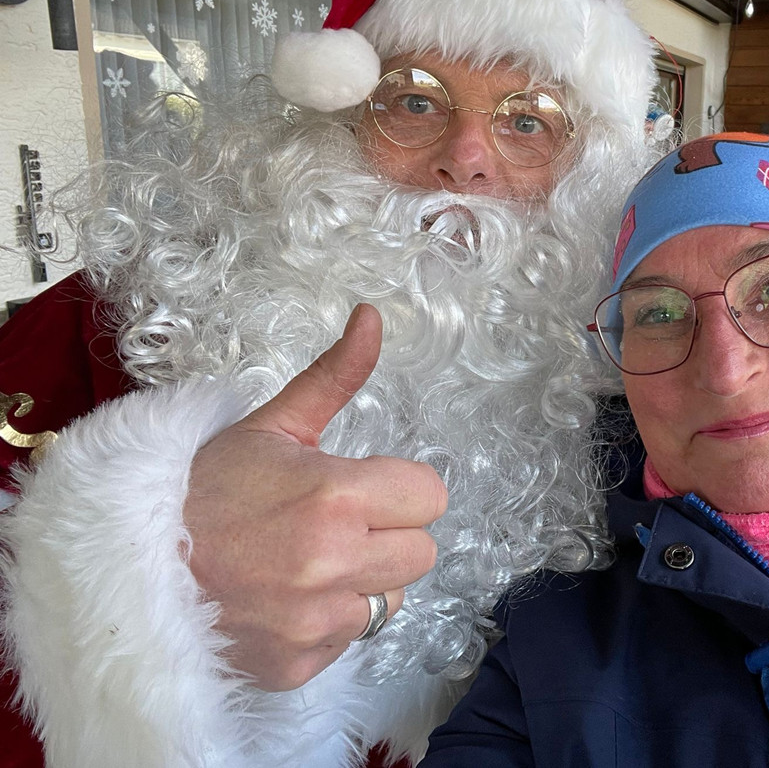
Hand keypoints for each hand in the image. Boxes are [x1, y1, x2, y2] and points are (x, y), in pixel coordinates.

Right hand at [183, 304, 446, 690]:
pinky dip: (327, 623)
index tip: (361, 489)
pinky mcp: (297, 665)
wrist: (125, 565)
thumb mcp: (272, 426)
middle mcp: (332, 562)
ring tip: (306, 562)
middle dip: (388, 535)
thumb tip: (374, 317)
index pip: (430, 496)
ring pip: (390, 600)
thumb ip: (335, 376)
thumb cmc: (203, 490)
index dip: (399, 489)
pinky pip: (348, 639)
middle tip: (335, 525)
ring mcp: (314, 621)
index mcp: (336, 496)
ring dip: (363, 582)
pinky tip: (285, 599)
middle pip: (421, 552)